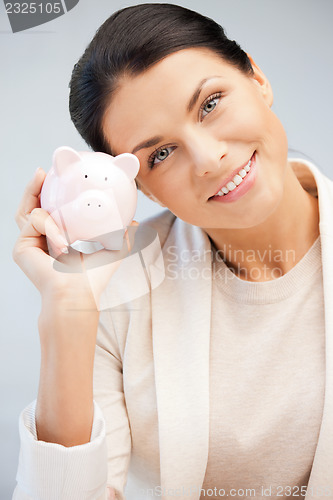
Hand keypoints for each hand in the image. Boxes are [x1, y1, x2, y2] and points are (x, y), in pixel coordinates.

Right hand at [13, 167, 138, 309]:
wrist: (79, 294)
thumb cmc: (95, 277)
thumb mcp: (112, 249)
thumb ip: (123, 235)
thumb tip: (133, 222)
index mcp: (59, 239)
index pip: (51, 212)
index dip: (51, 195)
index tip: (58, 177)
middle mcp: (41, 240)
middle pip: (32, 207)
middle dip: (34, 188)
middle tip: (41, 171)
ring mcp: (30, 243)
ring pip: (30, 211)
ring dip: (39, 199)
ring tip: (42, 179)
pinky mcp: (22, 247)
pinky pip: (36, 221)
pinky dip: (52, 228)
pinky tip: (64, 245)